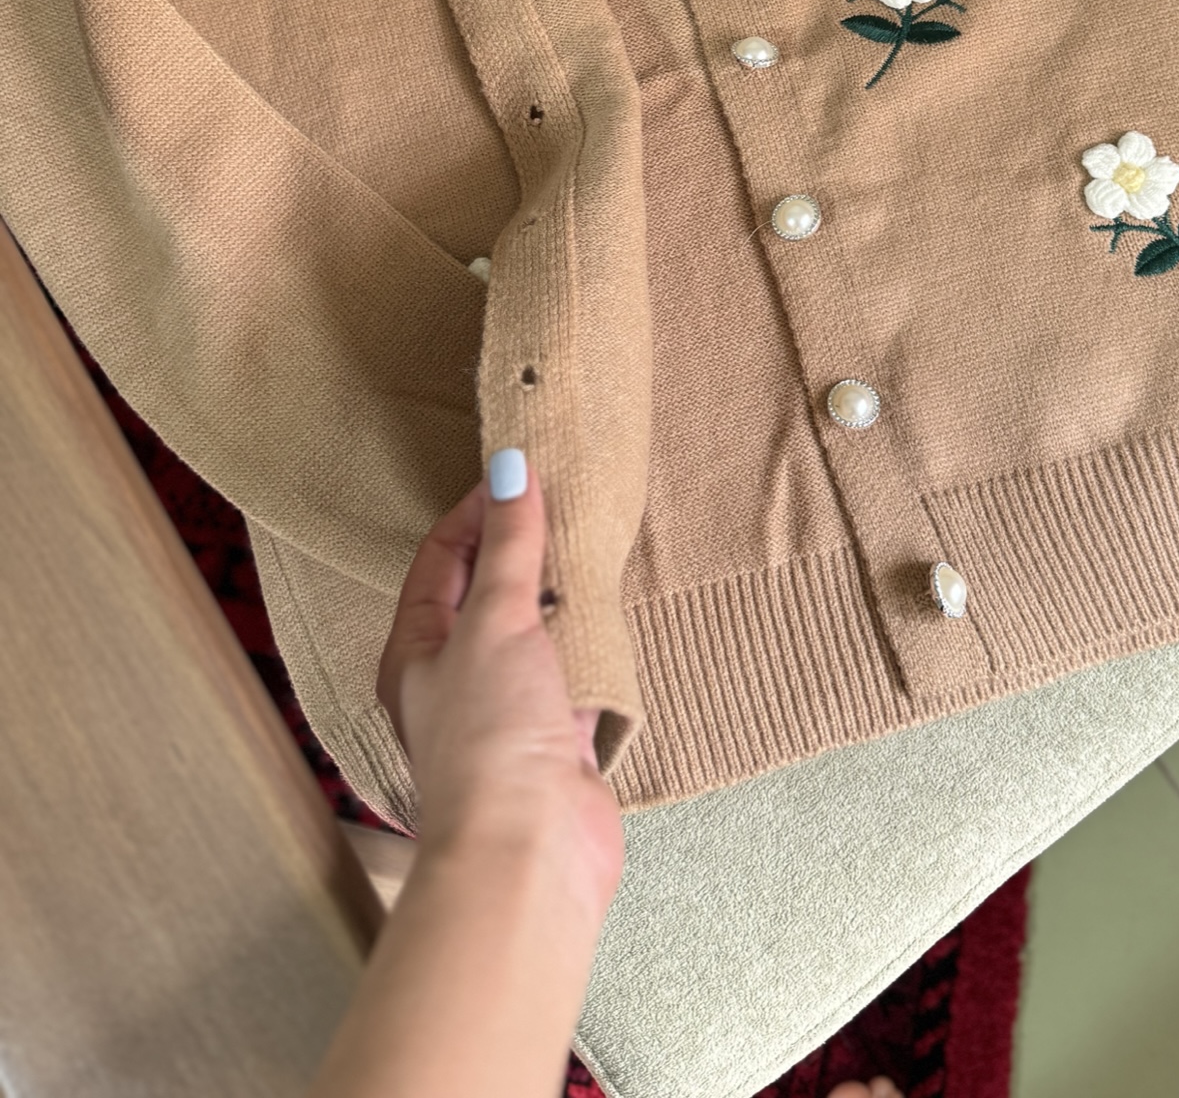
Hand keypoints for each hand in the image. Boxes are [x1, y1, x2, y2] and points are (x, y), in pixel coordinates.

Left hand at [376, 456, 623, 924]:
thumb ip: (508, 545)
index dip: (479, 512)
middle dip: (524, 550)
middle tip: (567, 501)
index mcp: (416, 652)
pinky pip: (576, 676)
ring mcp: (508, 713)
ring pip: (536, 635)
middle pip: (488, 595)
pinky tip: (619, 618)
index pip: (441, 559)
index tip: (524, 472)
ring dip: (563, 597)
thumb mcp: (496, 621)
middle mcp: (456, 681)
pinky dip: (595, 647)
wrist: (529, 854)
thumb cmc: (490, 741)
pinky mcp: (556, 741)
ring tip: (597, 546)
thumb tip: (509, 466)